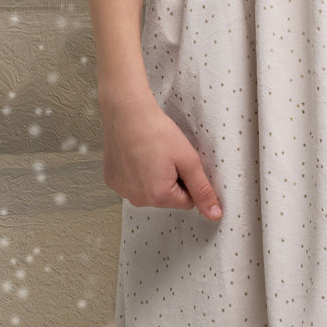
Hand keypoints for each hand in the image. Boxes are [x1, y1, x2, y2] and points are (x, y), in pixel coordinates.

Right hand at [100, 87, 222, 220]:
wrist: (128, 111)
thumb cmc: (156, 131)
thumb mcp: (188, 160)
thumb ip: (203, 190)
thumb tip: (214, 214)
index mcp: (158, 196)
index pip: (187, 201)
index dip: (188, 180)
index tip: (180, 161)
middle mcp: (137, 199)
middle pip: (167, 198)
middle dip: (171, 180)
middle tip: (165, 155)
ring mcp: (122, 190)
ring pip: (149, 191)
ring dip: (153, 177)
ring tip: (151, 152)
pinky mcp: (112, 181)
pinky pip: (133, 183)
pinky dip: (137, 172)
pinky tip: (137, 154)